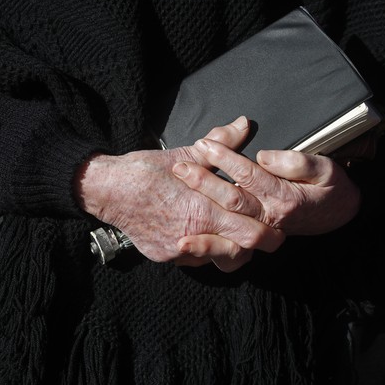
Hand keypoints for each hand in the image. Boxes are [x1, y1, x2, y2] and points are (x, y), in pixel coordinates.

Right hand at [75, 117, 285, 270]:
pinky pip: (194, 260)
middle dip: (255, 245)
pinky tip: (202, 232)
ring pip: (218, 260)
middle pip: (240, 254)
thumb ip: (221, 144)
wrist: (106, 190)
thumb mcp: (184, 154)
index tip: (277, 227)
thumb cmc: (144, 171)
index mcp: (202, 210)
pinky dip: (204, 249)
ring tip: (233, 232)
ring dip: (230, 248)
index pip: (252, 233)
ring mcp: (177, 251)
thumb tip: (244, 125)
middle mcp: (192, 237)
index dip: (270, 232)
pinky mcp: (164, 256)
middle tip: (265, 234)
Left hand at [173, 135, 360, 240]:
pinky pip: (228, 252)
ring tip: (175, 215)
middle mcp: (270, 219)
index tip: (204, 144)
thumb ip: (297, 163)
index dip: (226, 158)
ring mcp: (260, 233)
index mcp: (284, 198)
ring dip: (201, 224)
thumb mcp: (325, 169)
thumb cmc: (329, 188)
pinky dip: (208, 249)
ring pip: (227, 230)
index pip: (249, 175)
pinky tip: (185, 244)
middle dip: (203, 182)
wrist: (336, 216)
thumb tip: (264, 156)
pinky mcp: (252, 243)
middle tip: (179, 167)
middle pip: (232, 200)